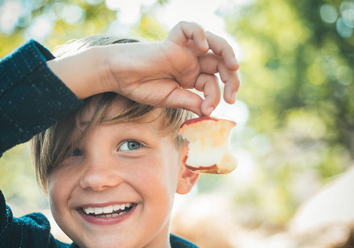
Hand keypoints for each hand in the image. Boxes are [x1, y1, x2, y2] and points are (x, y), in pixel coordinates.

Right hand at [48, 21, 239, 115]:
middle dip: (231, 79)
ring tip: (234, 67)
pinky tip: (203, 48)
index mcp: (191, 78)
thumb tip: (210, 112)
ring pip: (213, 43)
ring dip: (227, 53)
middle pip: (220, 64)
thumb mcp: (171, 99)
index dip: (216, 96)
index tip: (209, 110)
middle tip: (232, 95)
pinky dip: (199, 34)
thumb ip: (190, 102)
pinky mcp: (173, 41)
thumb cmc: (141, 88)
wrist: (120, 77)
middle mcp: (191, 62)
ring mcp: (184, 50)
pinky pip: (189, 29)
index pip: (212, 84)